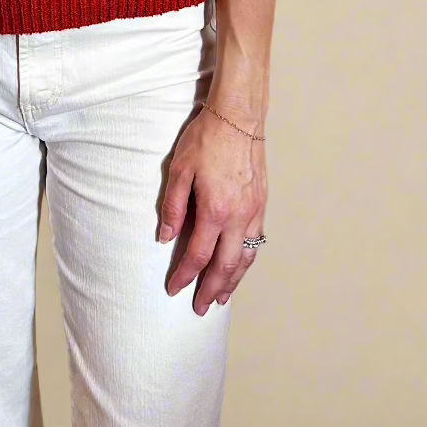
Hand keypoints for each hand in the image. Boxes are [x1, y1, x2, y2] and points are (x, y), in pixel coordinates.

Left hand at [157, 102, 266, 314]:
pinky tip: (239, 264)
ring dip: (233, 280)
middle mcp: (238, 216)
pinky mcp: (261, 203)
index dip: (184, 275)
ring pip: (246, 257)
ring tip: (222, 297)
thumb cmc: (206, 139)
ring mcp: (254, 211)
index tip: (173, 289)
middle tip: (200, 308)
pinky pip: (256, 240)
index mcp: (215, 210)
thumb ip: (172, 206)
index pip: (198, 255)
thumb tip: (165, 237)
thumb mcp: (179, 170)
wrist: (238, 118)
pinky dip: (247, 259)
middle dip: (211, 289)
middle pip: (226, 265)